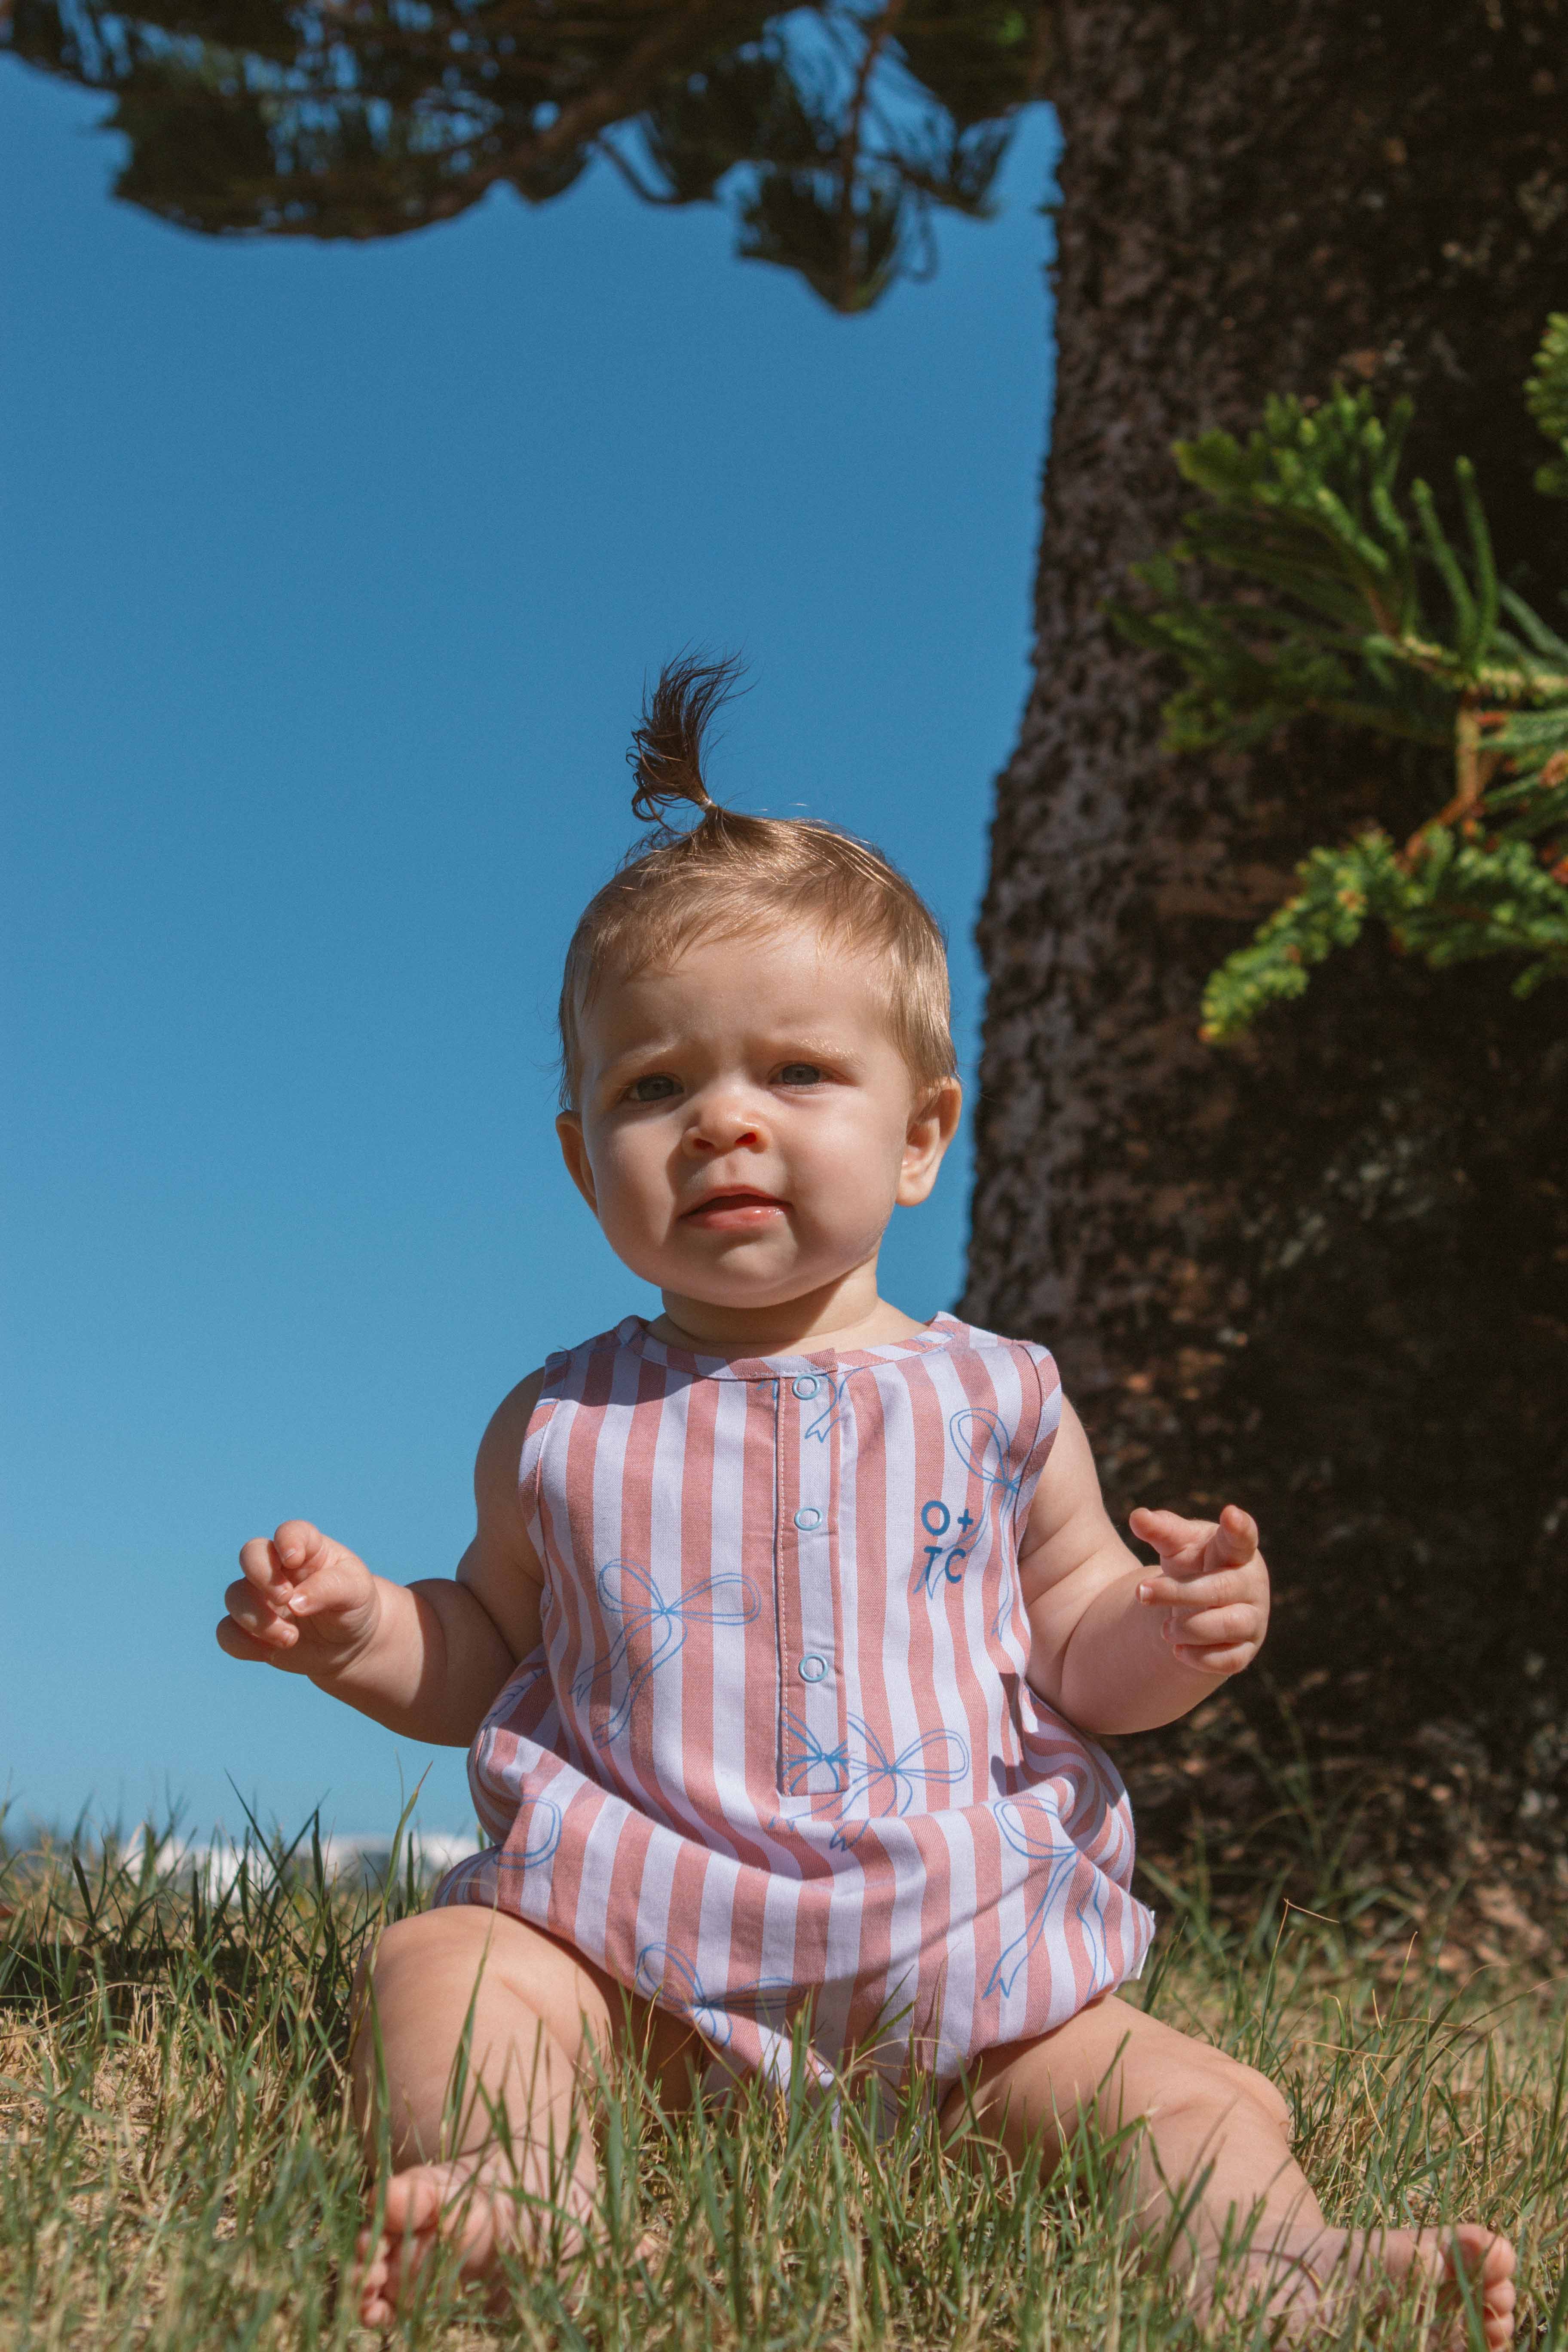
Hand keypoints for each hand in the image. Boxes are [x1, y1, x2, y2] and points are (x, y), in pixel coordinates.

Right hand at [217, 1520, 380, 1678]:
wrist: (348, 1644)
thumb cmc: (353, 1606)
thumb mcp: (355, 1592)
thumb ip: (329, 1589)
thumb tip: (295, 1602)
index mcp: (307, 1549)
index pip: (290, 1532)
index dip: (287, 1541)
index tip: (294, 1559)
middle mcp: (277, 1568)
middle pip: (250, 1554)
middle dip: (261, 1576)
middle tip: (285, 1599)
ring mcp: (259, 1597)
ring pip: (234, 1596)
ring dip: (257, 1619)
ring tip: (291, 1638)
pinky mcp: (249, 1629)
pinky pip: (227, 1632)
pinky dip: (244, 1644)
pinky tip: (271, 1651)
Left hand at [1129, 1503, 1268, 1677]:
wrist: (1204, 1605)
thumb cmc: (1194, 1563)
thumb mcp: (1178, 1544)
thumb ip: (1161, 1529)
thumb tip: (1137, 1517)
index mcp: (1235, 1550)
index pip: (1241, 1537)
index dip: (1238, 1527)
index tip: (1230, 1513)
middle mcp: (1251, 1583)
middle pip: (1219, 1588)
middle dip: (1177, 1592)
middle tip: (1140, 1592)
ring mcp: (1253, 1618)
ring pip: (1227, 1625)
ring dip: (1190, 1628)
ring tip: (1163, 1629)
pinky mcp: (1246, 1650)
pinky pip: (1229, 1660)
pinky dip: (1201, 1657)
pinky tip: (1179, 1651)